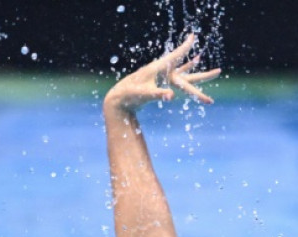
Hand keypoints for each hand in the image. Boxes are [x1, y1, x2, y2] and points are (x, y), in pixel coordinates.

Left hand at [104, 34, 221, 113]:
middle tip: (219, 72)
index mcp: (159, 69)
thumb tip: (172, 96)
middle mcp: (162, 71)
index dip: (185, 46)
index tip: (192, 36)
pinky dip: (185, 71)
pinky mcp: (159, 82)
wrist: (119, 99)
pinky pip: (176, 77)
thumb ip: (158, 94)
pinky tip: (190, 66)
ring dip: (195, 71)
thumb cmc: (130, 95)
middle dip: (203, 74)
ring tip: (209, 66)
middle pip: (187, 71)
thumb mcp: (145, 95)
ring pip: (183, 74)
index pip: (176, 56)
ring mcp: (161, 77)